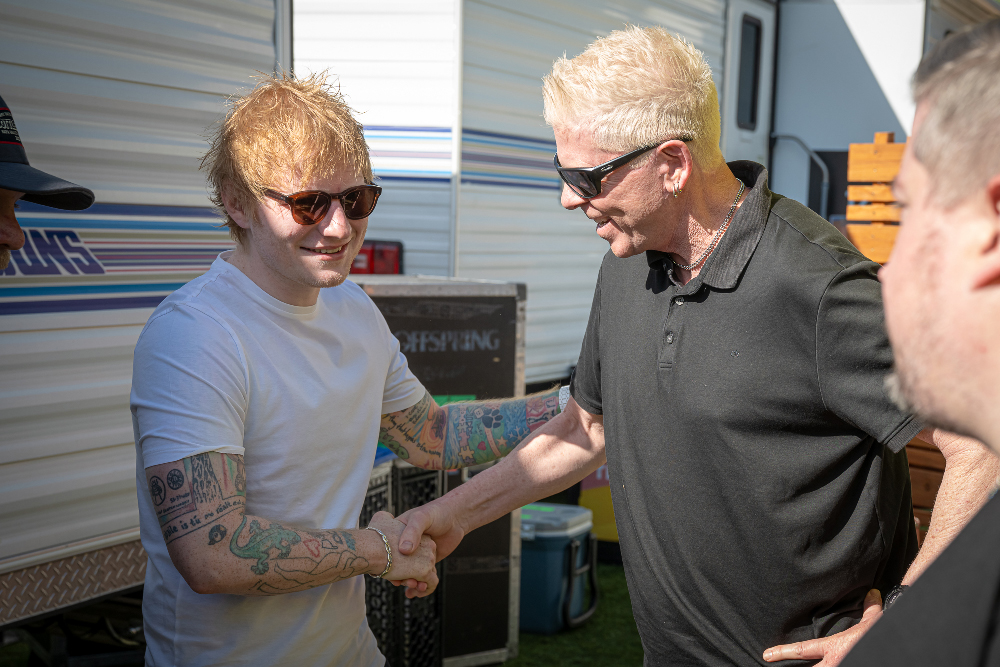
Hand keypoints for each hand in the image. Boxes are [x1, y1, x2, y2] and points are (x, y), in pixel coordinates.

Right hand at [389, 499, 467, 598]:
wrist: (457, 517)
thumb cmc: (437, 512)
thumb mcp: (421, 518)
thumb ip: (412, 532)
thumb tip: (404, 551)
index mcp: (399, 535)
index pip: (388, 553)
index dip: (387, 564)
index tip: (389, 571)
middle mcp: (407, 547)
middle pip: (399, 568)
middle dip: (401, 577)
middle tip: (404, 582)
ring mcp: (418, 556)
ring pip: (410, 575)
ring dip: (410, 584)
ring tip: (413, 588)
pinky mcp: (428, 563)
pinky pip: (421, 578)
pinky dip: (418, 587)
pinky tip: (415, 593)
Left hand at [763, 589, 882, 665]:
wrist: (894, 649)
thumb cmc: (881, 637)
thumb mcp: (874, 622)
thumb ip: (869, 608)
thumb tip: (871, 592)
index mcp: (834, 648)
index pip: (803, 650)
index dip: (783, 652)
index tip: (767, 655)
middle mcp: (834, 663)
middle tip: (774, 665)